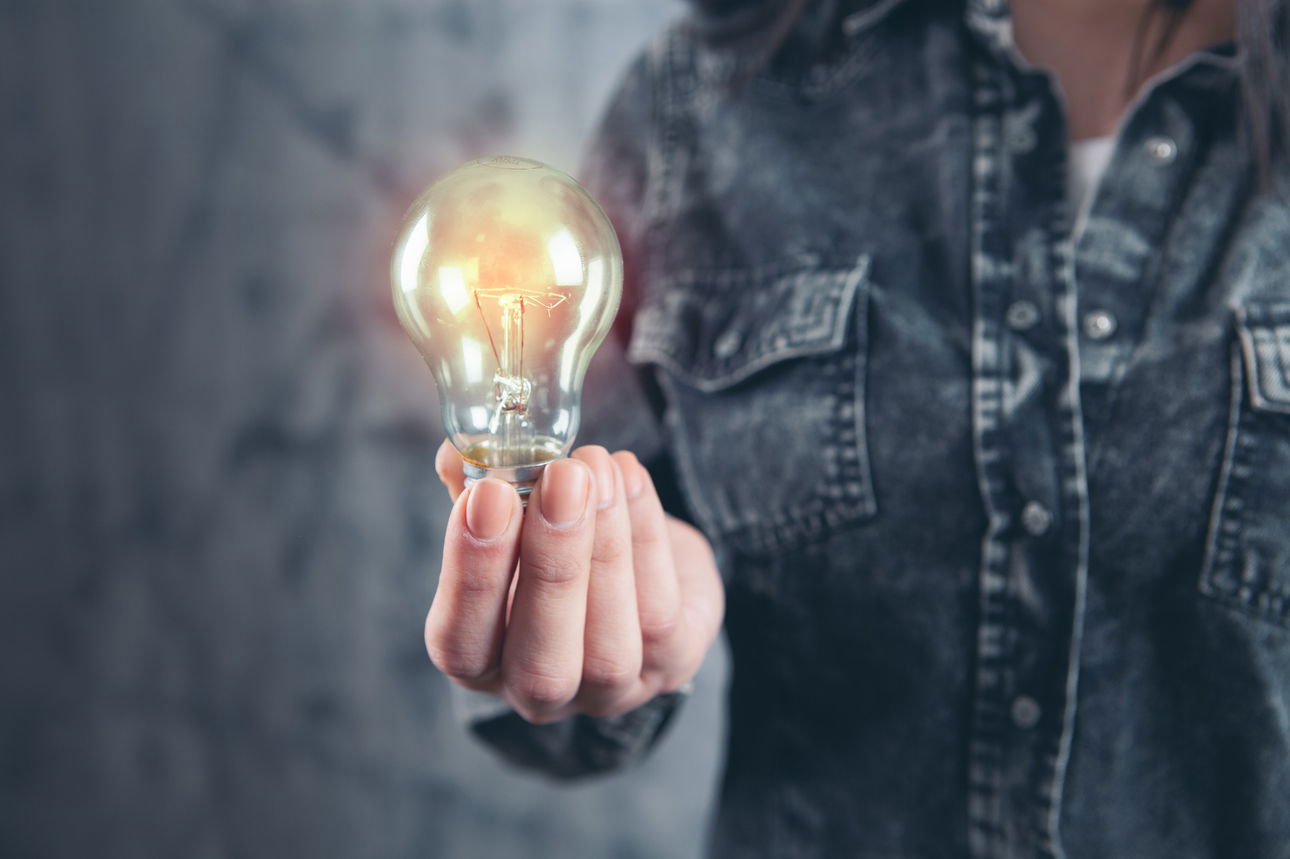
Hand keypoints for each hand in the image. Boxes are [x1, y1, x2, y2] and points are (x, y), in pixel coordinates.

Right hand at [427, 440, 724, 723]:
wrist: (639, 551)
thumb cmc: (555, 537)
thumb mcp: (511, 515)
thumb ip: (479, 488)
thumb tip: (458, 453)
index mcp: (484, 660)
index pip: (460, 644)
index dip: (471, 576)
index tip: (487, 496)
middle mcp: (541, 691)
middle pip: (541, 666)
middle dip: (552, 565)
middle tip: (562, 479)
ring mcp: (611, 689)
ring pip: (609, 646)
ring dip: (607, 548)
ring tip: (598, 468)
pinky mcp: (672, 663)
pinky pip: (662, 615)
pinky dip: (647, 538)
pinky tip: (630, 478)